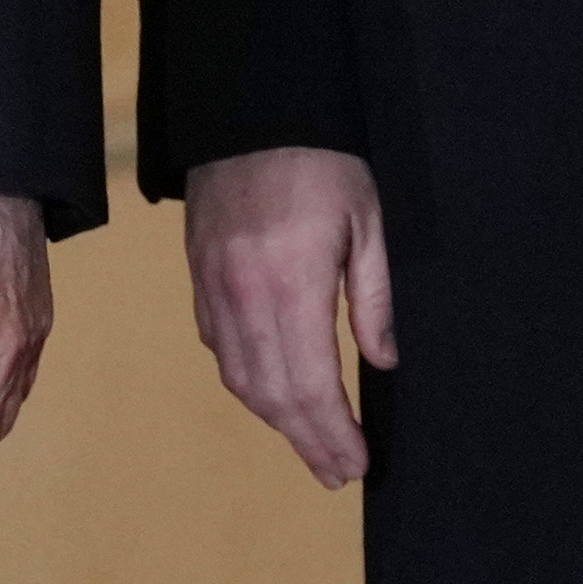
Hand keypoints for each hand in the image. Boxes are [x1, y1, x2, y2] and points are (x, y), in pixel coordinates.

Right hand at [183, 146, 394, 486]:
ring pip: (241, 379)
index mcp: (292, 284)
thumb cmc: (321, 162)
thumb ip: (373, 299)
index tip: (358, 463)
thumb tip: (382, 363)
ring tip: (309, 445)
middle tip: (337, 472)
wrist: (250, 111)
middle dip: (308, 442)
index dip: (334, 433)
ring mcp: (215, 290)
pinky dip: (247, 381)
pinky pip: (220, 348)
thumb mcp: (366, 223)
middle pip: (274, 395)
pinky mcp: (199, 278)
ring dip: (276, 420)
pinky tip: (271, 393)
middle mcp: (245, 298)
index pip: (313, 385)